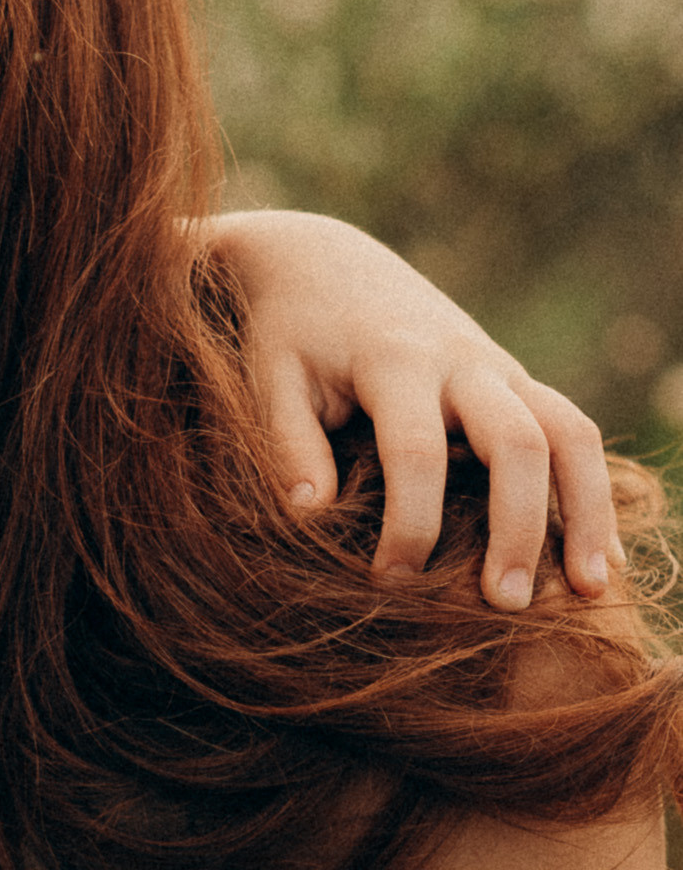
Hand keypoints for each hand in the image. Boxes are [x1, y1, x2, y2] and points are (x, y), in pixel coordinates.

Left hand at [209, 209, 616, 606]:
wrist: (328, 264)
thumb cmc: (291, 333)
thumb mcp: (272, 378)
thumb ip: (290, 444)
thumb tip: (310, 517)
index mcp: (395, 360)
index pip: (415, 451)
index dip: (409, 524)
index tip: (389, 582)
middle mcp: (463, 361)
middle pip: (519, 441)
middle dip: (519, 526)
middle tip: (506, 605)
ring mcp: (501, 370)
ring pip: (570, 433)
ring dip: (588, 511)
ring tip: (592, 590)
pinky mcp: (517, 383)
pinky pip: (573, 435)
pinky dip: (592, 495)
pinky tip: (598, 558)